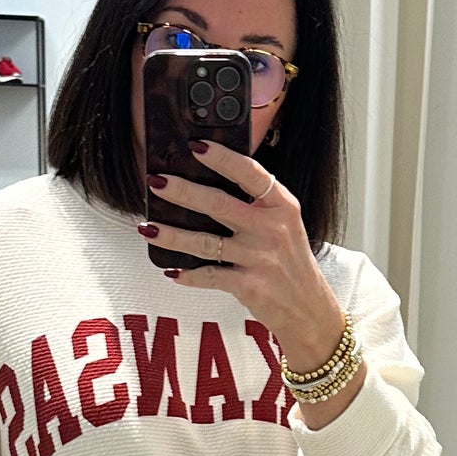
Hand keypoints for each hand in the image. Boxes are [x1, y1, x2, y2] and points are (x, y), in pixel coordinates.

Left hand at [139, 142, 346, 375]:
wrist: (309, 309)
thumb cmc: (290, 263)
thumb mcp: (285, 225)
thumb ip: (257, 204)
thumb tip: (208, 183)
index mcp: (281, 206)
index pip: (250, 173)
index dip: (222, 158)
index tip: (195, 145)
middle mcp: (271, 229)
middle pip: (219, 204)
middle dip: (182, 191)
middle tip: (156, 181)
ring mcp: (259, 258)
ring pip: (205, 242)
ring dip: (172, 234)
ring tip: (147, 227)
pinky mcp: (249, 286)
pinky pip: (209, 276)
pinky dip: (187, 274)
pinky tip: (170, 270)